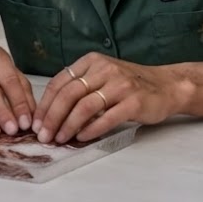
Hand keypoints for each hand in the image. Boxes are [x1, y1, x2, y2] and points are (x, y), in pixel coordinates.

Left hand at [33, 53, 182, 143]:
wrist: (166, 86)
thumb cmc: (129, 85)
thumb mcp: (102, 76)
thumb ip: (80, 87)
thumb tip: (50, 112)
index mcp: (91, 62)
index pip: (60, 82)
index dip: (45, 104)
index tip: (36, 122)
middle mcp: (104, 69)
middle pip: (69, 94)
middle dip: (52, 117)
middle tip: (44, 135)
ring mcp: (120, 85)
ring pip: (85, 106)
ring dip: (68, 125)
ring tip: (60, 139)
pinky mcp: (134, 101)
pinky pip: (107, 118)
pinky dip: (91, 130)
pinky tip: (82, 138)